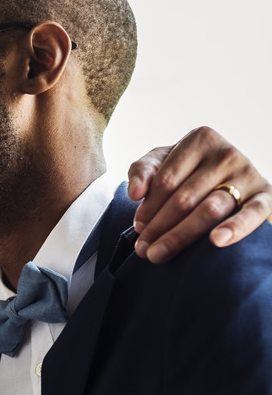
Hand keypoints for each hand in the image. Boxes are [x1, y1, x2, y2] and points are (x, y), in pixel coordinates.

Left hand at [127, 126, 271, 263]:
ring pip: (210, 209)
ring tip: (159, 255)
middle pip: (184, 198)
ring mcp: (249, 173)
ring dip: (180, 235)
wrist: (233, 180)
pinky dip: (235, 227)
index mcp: (200, 139)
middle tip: (143, 249)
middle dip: (160, 227)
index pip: (166, 179)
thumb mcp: (162, 163)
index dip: (148, 207)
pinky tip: (216, 241)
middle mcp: (226, 153)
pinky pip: (252, 213)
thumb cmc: (188, 172)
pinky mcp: (267, 195)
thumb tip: (135, 193)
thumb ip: (143, 171)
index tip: (137, 228)